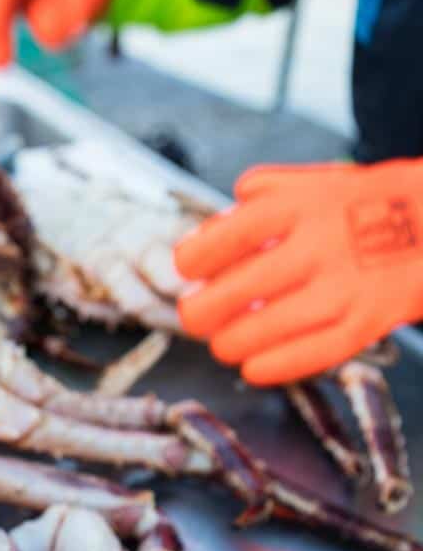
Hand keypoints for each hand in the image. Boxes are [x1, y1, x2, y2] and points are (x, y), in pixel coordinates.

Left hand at [174, 160, 422, 385]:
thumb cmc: (359, 208)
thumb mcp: (308, 183)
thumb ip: (254, 202)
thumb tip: (204, 236)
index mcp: (298, 206)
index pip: (223, 239)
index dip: (191, 262)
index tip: (187, 271)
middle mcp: (318, 246)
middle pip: (232, 292)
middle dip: (199, 313)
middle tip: (195, 316)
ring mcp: (342, 288)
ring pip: (262, 330)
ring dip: (229, 344)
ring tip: (224, 343)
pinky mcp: (363, 323)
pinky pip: (307, 356)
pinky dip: (271, 367)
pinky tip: (252, 367)